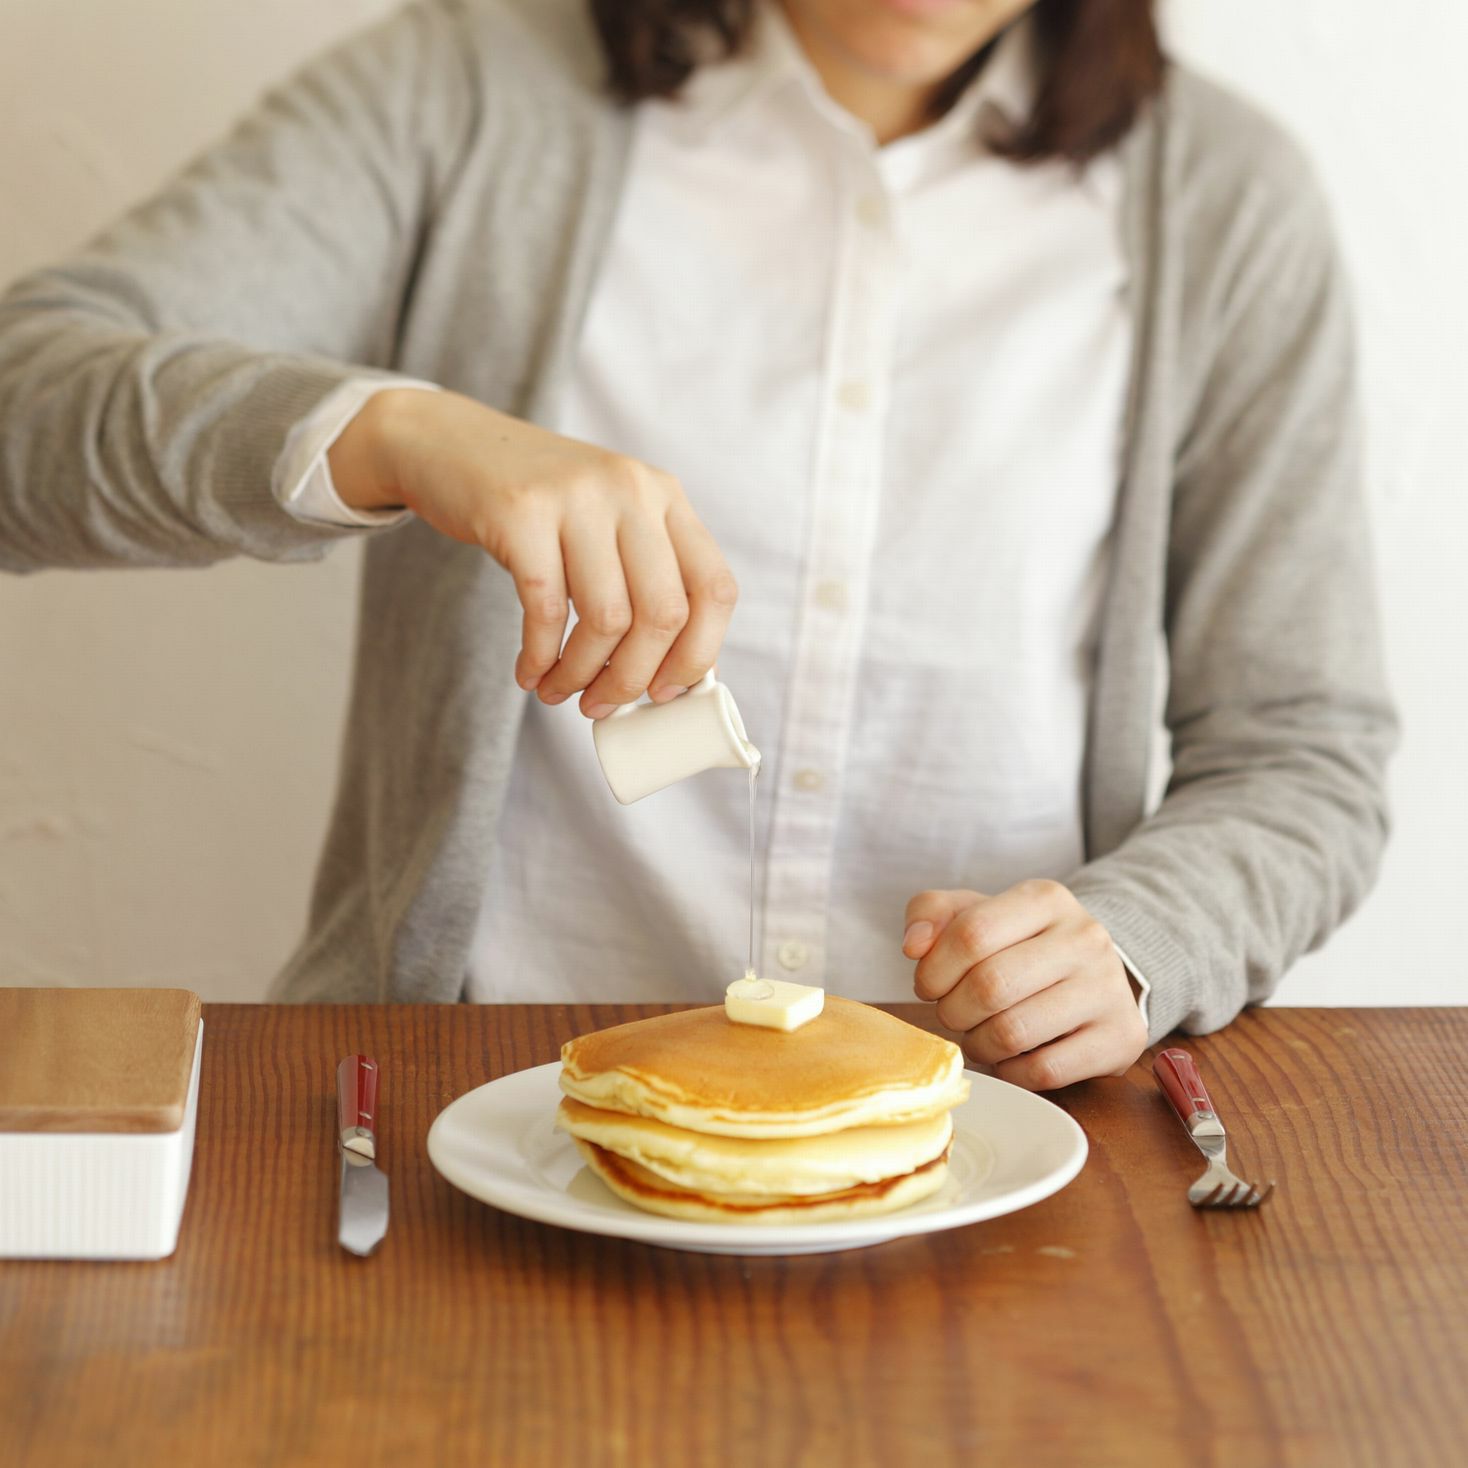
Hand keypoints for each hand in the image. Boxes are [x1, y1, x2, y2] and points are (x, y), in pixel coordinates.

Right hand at [328, 388, 737, 716]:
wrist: (451, 443)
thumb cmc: (539, 504)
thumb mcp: (608, 521)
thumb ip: (644, 578)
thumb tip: (671, 676)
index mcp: (665, 497)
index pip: (714, 589)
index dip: (697, 653)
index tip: (666, 692)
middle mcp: (632, 490)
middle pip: (662, 614)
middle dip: (633, 678)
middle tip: (603, 705)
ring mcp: (578, 497)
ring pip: (606, 619)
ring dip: (581, 674)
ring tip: (560, 692)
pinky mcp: (521, 512)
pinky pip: (546, 610)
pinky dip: (540, 657)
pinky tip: (530, 672)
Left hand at [902, 880, 1147, 1089]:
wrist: (1093, 975)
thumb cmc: (1019, 944)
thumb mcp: (975, 913)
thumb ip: (931, 913)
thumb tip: (914, 946)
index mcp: (1046, 899)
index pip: (972, 933)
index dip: (934, 969)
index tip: (928, 985)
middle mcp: (1085, 938)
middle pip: (990, 986)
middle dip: (953, 1010)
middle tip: (952, 1014)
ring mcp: (1108, 989)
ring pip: (1014, 1032)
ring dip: (978, 1044)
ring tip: (978, 1035)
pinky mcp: (1121, 1038)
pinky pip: (1044, 1071)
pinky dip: (1011, 1072)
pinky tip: (1008, 1058)